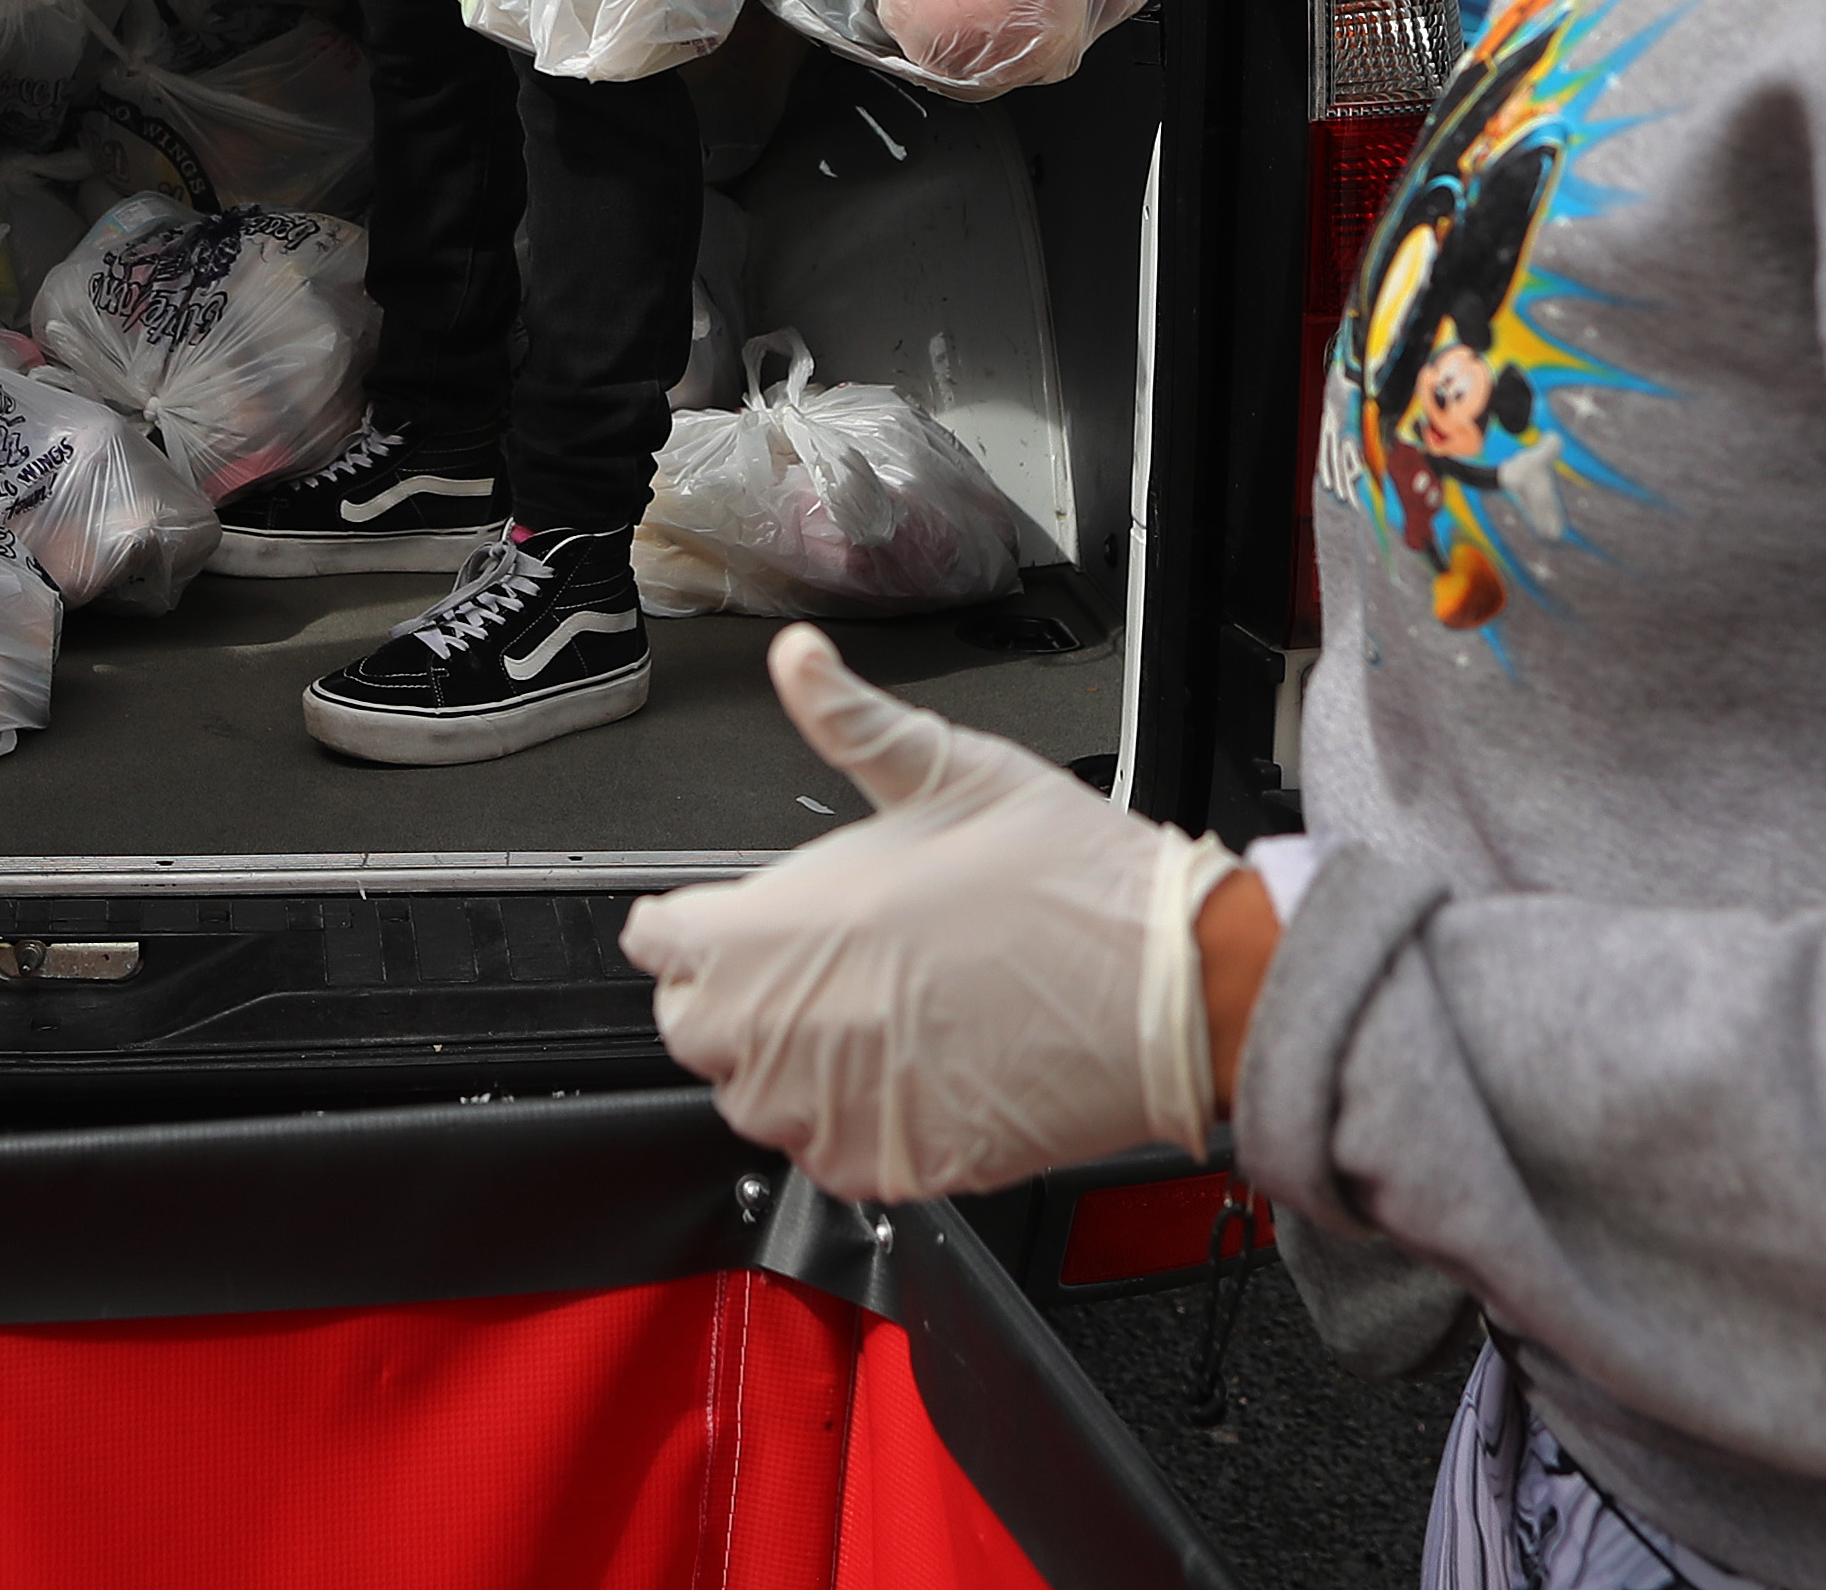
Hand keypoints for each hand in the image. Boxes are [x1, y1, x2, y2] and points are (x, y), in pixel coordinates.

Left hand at [623, 625, 1237, 1202]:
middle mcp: (786, 1029)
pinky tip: (904, 1072)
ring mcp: (834, 1107)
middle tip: (806, 963)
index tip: (714, 921)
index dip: (685, 923)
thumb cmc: (1070, 883)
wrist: (1169, 989)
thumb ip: (850, 720)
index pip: (656, 941)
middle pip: (691, 1026)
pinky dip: (847, 1123)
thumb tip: (799, 660)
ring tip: (867, 1014)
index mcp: (779, 926)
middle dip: (729, 993)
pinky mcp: (889, 1164)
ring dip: (785, 1064)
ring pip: (753, 1099)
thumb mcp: (951, 768)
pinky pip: (825, 1155)